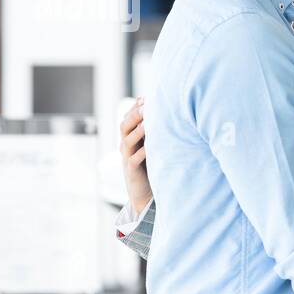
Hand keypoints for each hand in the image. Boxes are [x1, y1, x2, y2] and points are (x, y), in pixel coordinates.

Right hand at [119, 97, 152, 214]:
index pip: (128, 118)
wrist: (144, 195)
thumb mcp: (152, 147)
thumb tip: (168, 112)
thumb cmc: (152, 167)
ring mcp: (127, 158)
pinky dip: (142, 152)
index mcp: (130, 138)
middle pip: (124, 126)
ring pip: (127, 141)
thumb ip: (155, 132)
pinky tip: (151, 147)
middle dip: (134, 114)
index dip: (135, 107)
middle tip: (146, 105)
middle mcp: (126, 146)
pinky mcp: (132, 171)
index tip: (147, 97)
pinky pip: (134, 159)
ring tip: (148, 122)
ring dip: (137, 130)